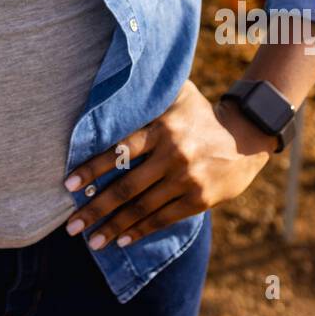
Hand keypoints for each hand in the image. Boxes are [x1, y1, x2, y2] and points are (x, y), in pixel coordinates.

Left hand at [63, 79, 275, 249]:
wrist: (246, 137)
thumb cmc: (200, 114)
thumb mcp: (178, 94)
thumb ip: (150, 91)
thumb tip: (117, 73)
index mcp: (162, 129)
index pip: (120, 151)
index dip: (92, 169)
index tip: (68, 184)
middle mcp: (172, 155)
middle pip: (126, 187)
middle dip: (96, 209)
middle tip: (71, 226)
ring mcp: (186, 180)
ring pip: (142, 208)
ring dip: (114, 227)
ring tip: (91, 242)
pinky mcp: (198, 199)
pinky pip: (163, 218)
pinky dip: (141, 230)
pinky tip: (121, 241)